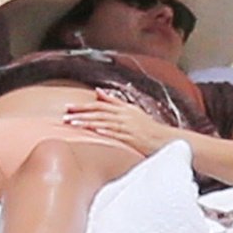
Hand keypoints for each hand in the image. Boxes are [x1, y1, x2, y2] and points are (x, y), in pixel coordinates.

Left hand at [62, 91, 180, 156]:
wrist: (166, 140)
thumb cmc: (148, 129)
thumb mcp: (132, 111)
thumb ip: (114, 101)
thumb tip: (97, 92)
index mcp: (124, 109)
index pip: (100, 105)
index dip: (83, 107)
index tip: (68, 108)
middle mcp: (125, 115)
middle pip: (100, 112)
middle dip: (81, 113)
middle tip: (65, 116)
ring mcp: (129, 126)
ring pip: (104, 122)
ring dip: (88, 122)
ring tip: (73, 124)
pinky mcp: (133, 137)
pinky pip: (117, 133)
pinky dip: (106, 131)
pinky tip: (95, 131)